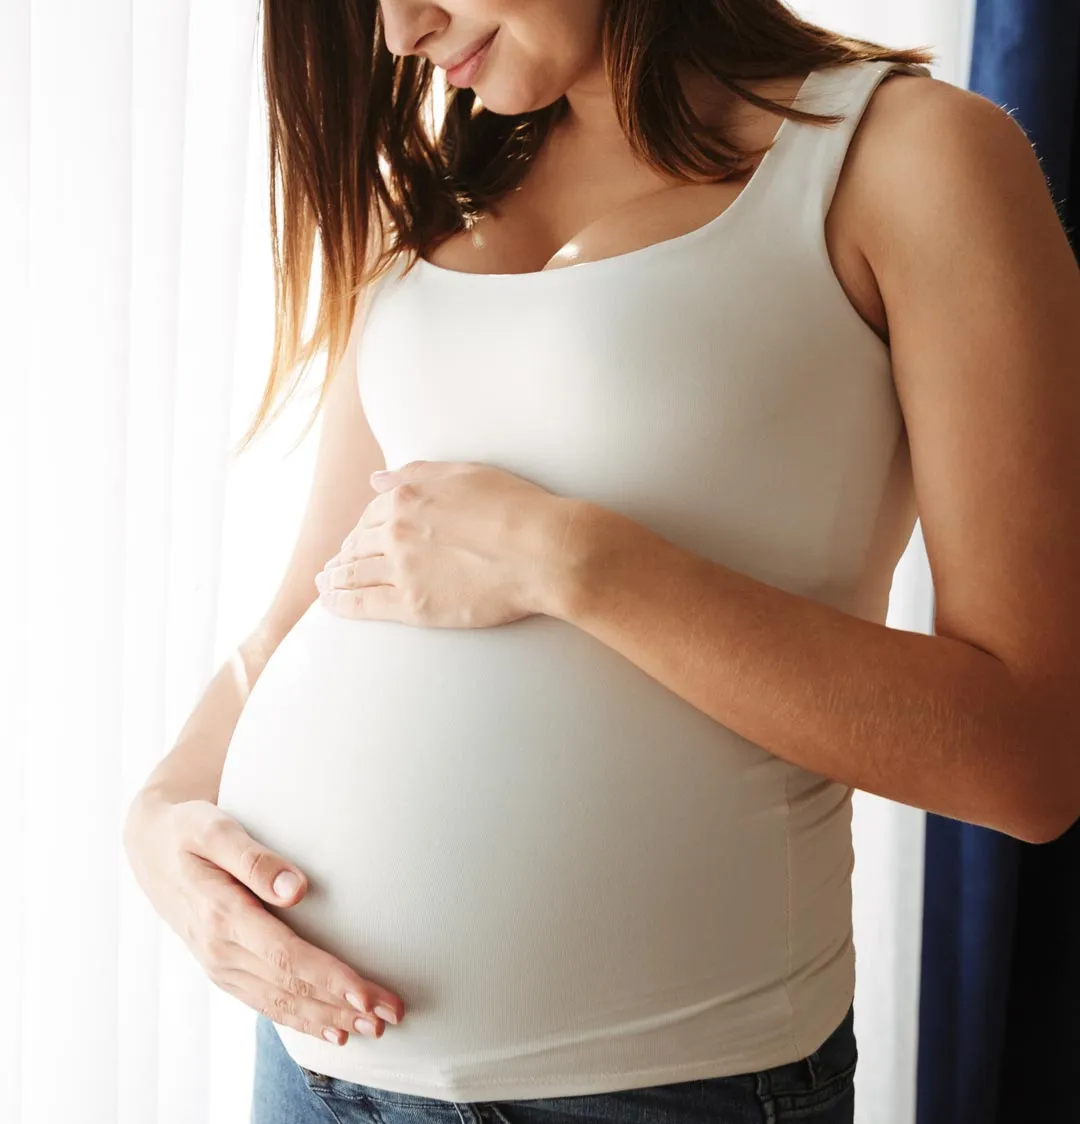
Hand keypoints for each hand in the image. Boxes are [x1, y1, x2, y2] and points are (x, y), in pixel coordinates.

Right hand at [122, 793, 403, 1043]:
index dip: (327, 978)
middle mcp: (220, 948)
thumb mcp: (215, 830)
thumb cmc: (190, 829)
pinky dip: (299, 1019)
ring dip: (327, 1019)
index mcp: (221, 915)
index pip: (285, 957)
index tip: (365, 992)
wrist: (150, 846)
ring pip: (280, 1002)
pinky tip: (331, 1029)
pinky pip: (264, 1002)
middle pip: (290, 987)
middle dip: (341, 1006)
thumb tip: (297, 888)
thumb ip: (254, 858)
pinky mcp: (224, 967)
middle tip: (390, 1015)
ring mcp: (220, 963)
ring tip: (372, 1028)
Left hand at [315, 459, 576, 627]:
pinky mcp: (413, 605)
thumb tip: (376, 479)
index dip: (364, 525)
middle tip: (336, 562)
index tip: (360, 535)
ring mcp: (402, 570)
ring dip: (334, 577)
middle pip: (358, 543)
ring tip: (325, 583)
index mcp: (407, 496)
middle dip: (345, 552)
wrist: (543, 550)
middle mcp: (396, 531)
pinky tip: (329, 603)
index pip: (373, 512)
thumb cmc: (516, 507)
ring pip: (354, 573)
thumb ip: (416, 474)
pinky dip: (341, 603)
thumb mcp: (466, 473)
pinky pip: (363, 604)